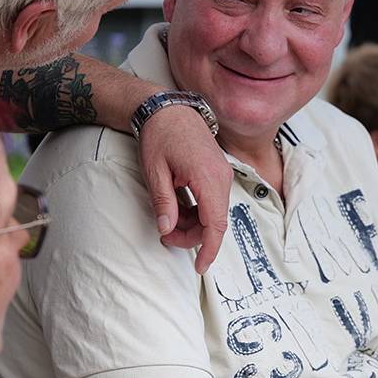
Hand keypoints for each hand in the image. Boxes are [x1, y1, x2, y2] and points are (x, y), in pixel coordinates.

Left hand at [138, 105, 230, 272]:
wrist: (169, 109)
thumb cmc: (160, 136)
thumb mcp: (155, 172)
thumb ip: (164, 203)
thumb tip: (167, 230)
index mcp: (208, 178)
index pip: (215, 225)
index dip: (208, 249)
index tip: (198, 268)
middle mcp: (222, 178)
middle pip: (215, 222)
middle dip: (192, 237)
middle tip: (165, 236)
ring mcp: (222, 175)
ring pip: (214, 214)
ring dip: (193, 224)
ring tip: (167, 221)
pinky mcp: (218, 173)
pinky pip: (213, 202)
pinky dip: (197, 212)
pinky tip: (178, 208)